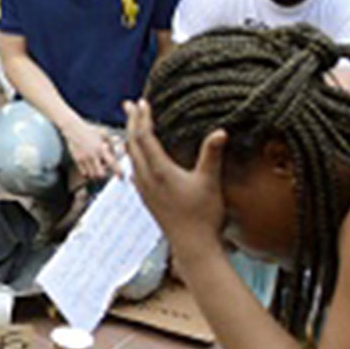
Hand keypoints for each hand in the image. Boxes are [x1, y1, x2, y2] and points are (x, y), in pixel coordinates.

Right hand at [62, 117, 117, 182]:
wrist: (73, 128)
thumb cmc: (89, 129)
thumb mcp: (103, 132)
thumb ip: (112, 140)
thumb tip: (119, 141)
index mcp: (101, 149)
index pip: (112, 163)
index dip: (118, 171)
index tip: (121, 176)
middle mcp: (92, 155)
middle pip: (100, 173)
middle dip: (105, 175)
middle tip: (106, 171)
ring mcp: (84, 158)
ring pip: (92, 174)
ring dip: (96, 174)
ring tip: (97, 170)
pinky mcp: (77, 159)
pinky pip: (83, 172)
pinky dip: (88, 173)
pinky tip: (90, 169)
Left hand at [125, 100, 226, 253]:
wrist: (192, 246)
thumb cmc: (203, 216)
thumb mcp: (210, 182)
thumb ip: (212, 154)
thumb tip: (220, 131)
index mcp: (158, 170)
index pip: (144, 137)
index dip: (142, 118)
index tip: (142, 102)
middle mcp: (145, 178)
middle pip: (132, 143)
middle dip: (131, 122)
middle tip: (130, 105)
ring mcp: (144, 188)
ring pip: (131, 156)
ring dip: (131, 137)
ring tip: (132, 124)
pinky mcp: (146, 197)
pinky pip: (134, 169)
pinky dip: (134, 154)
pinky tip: (139, 156)